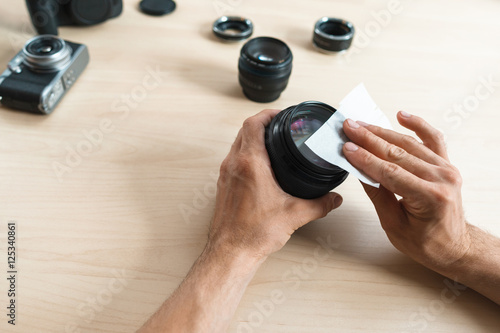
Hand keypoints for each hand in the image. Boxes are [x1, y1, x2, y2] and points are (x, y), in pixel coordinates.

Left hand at [208, 109, 342, 259]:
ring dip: (252, 137)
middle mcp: (233, 165)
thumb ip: (319, 204)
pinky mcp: (223, 186)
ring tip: (270, 140)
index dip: (268, 113)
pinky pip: (233, 159)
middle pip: (244, 130)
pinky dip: (245, 153)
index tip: (281, 113)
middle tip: (278, 124)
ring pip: (237, 143)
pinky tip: (259, 165)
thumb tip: (334, 198)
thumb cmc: (253, 234)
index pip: (253, 124)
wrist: (230, 252)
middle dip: (261, 123)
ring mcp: (225, 175)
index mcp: (250, 164)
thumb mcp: (295, 215)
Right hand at [342, 111, 470, 270]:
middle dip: (369, 139)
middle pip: (398, 153)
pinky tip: (401, 116)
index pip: (389, 172)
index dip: (365, 158)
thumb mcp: (394, 225)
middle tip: (349, 128)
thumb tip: (359, 170)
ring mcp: (446, 169)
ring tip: (362, 124)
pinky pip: (433, 139)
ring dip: (383, 132)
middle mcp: (441, 179)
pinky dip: (418, 125)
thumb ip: (378, 194)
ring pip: (409, 144)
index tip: (347, 147)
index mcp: (430, 197)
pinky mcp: (445, 164)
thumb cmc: (427, 243)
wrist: (454, 247)